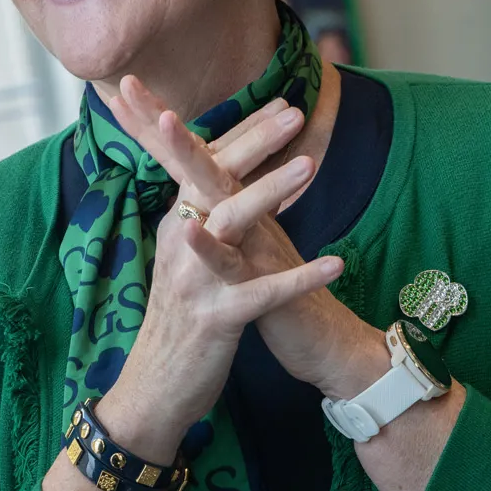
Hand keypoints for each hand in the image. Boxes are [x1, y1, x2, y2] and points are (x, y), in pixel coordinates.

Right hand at [97, 93, 346, 458]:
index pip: (204, 163)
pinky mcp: (215, 318)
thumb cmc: (180, 320)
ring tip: (310, 166)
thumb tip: (221, 178)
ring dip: (268, 192)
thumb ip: (202, 218)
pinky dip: (299, 278)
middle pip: (211, 177)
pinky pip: (261, 294)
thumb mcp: (185, 260)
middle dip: (253, 141)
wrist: (155, 389)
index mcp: (176, 224)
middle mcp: (178, 242)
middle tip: (293, 111)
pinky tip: (336, 262)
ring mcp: (194, 280)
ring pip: (231, 225)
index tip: (282, 100)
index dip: (242, 131)